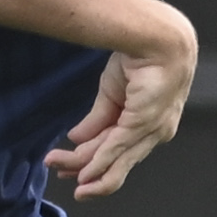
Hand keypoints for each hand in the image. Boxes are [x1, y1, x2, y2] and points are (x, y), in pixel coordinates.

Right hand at [45, 16, 197, 198]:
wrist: (157, 40)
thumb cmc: (142, 59)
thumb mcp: (111, 93)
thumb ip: (96, 120)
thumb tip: (75, 138)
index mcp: (148, 125)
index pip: (117, 151)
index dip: (91, 161)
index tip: (68, 167)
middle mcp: (153, 134)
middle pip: (115, 162)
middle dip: (86, 171)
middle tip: (59, 172)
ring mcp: (150, 132)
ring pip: (115, 161)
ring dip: (86, 171)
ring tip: (60, 171)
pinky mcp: (143, 124)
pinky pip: (116, 149)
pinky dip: (99, 164)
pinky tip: (84, 175)